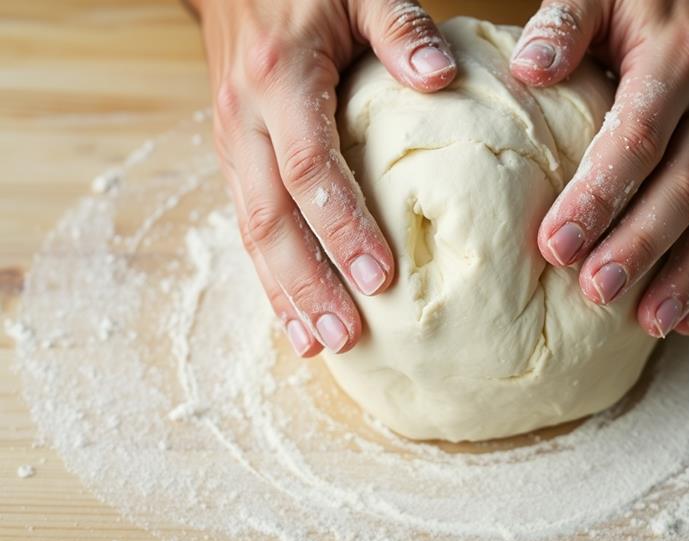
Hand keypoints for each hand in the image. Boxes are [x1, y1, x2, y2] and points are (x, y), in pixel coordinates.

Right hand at [193, 0, 456, 355]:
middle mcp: (244, 118)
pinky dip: (268, 272)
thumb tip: (441, 78)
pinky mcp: (232, 153)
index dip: (342, 226)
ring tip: (317, 345)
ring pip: (250, 231)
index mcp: (278, 78)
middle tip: (345, 336)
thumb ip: (402, 30)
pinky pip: (247, 222)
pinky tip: (291, 311)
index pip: (308, 168)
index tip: (380, 277)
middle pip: (269, 218)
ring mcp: (231, 140)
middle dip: (306, 283)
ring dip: (283, 291)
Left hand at [511, 0, 688, 337]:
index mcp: (679, 62)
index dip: (597, 196)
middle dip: (638, 246)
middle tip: (594, 292)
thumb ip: (566, 23)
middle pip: (681, 189)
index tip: (555, 244)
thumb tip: (526, 69)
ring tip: (648, 323)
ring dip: (685, 275)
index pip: (635, 140)